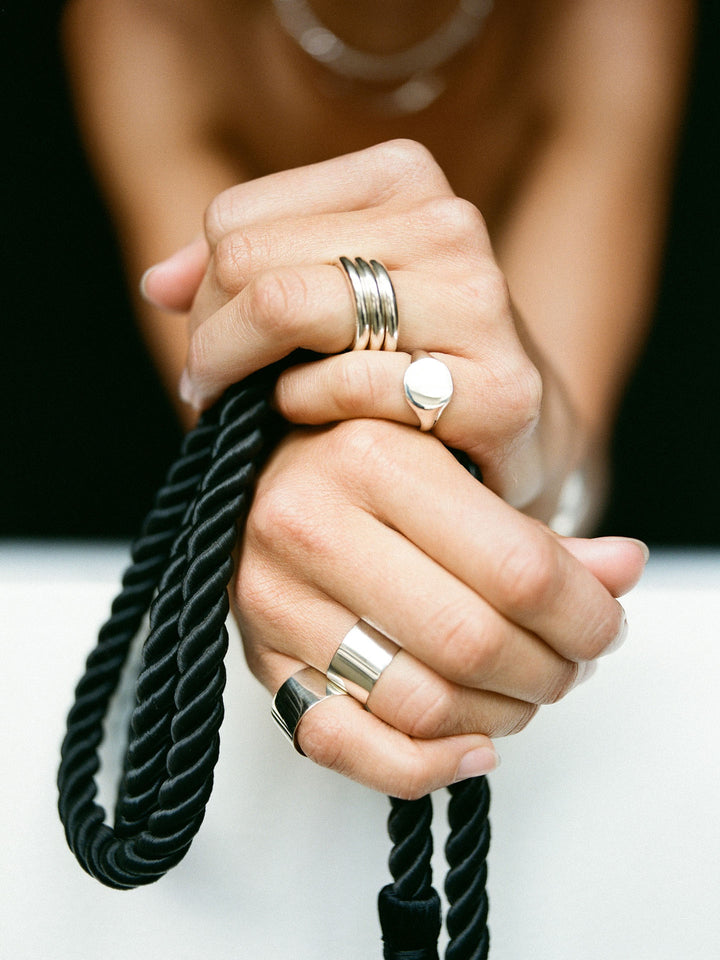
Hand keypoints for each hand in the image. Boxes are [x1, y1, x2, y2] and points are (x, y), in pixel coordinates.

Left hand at [143, 139, 557, 507]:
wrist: (515, 423)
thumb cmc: (405, 354)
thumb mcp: (326, 289)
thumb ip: (242, 274)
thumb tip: (158, 284)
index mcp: (403, 177)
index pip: (234, 219)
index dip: (205, 294)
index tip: (214, 344)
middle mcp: (447, 225)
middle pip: (251, 261)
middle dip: (210, 338)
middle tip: (212, 385)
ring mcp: (480, 303)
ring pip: (290, 307)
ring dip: (240, 376)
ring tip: (240, 407)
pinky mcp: (499, 389)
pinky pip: (350, 384)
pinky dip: (303, 407)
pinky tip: (301, 420)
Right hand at [233, 417, 645, 798]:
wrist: (279, 466)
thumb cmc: (380, 461)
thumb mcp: (462, 466)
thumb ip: (541, 530)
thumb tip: (623, 571)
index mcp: (372, 458)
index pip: (515, 568)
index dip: (584, 613)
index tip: (606, 624)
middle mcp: (310, 525)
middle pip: (471, 641)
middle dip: (549, 669)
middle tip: (572, 662)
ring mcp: (276, 600)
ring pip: (419, 702)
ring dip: (500, 716)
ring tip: (525, 691)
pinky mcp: (261, 659)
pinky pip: (344, 745)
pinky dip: (425, 766)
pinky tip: (475, 747)